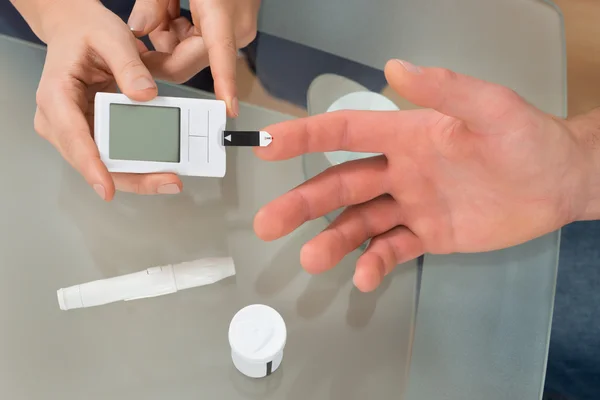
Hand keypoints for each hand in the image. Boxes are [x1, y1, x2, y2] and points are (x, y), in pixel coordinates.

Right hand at [34, 0, 181, 199]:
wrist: (75, 28)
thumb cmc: (86, 32)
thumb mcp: (111, 37)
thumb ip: (130, 65)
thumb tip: (146, 95)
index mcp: (56, 95)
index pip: (73, 138)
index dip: (91, 166)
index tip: (106, 187)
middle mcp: (59, 119)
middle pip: (92, 162)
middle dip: (131, 177)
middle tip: (168, 181)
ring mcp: (74, 130)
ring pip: (104, 165)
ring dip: (138, 175)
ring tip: (171, 177)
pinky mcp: (90, 133)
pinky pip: (112, 156)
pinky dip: (136, 164)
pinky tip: (161, 166)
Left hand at [128, 0, 260, 115]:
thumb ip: (152, 4)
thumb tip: (138, 31)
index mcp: (222, 15)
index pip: (222, 59)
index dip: (225, 87)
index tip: (228, 109)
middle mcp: (235, 30)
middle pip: (191, 61)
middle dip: (163, 50)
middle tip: (144, 29)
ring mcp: (237, 32)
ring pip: (194, 54)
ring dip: (172, 38)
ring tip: (167, 8)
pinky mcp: (234, 31)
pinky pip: (202, 44)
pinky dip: (184, 31)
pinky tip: (178, 10)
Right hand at [253, 59, 594, 291]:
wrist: (557, 183)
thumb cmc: (527, 138)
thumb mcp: (491, 108)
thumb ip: (444, 89)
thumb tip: (395, 66)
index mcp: (406, 135)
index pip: (345, 134)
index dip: (305, 138)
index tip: (267, 147)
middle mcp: (399, 170)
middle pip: (339, 186)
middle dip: (302, 203)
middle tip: (269, 222)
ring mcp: (411, 205)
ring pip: (359, 223)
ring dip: (332, 240)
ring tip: (311, 258)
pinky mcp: (428, 235)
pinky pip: (393, 249)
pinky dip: (375, 263)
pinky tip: (363, 277)